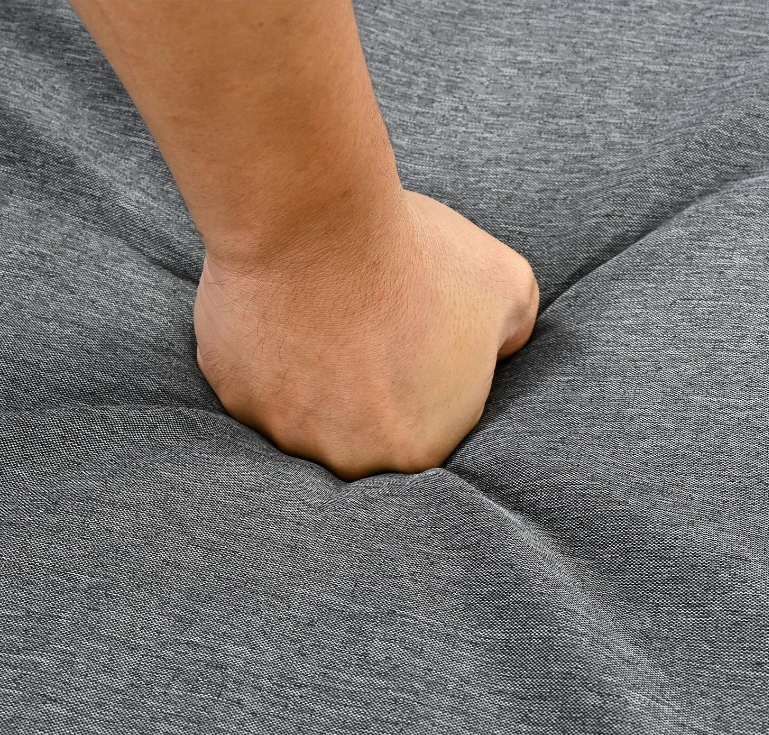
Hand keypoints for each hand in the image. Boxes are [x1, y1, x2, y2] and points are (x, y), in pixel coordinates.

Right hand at [193, 188, 538, 480]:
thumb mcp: (506, 289)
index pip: (419, 434)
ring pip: (305, 416)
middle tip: (362, 335)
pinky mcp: (236, 402)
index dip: (415, 387)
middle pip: (360, 434)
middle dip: (364, 392)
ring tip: (322, 322)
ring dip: (316, 380)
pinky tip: (283, 318)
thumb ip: (513, 336)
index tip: (404, 346)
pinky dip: (269, 360)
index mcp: (419, 451)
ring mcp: (288, 436)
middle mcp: (351, 461)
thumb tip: (499, 350)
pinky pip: (258, 389)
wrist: (317, 222)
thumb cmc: (417, 258)